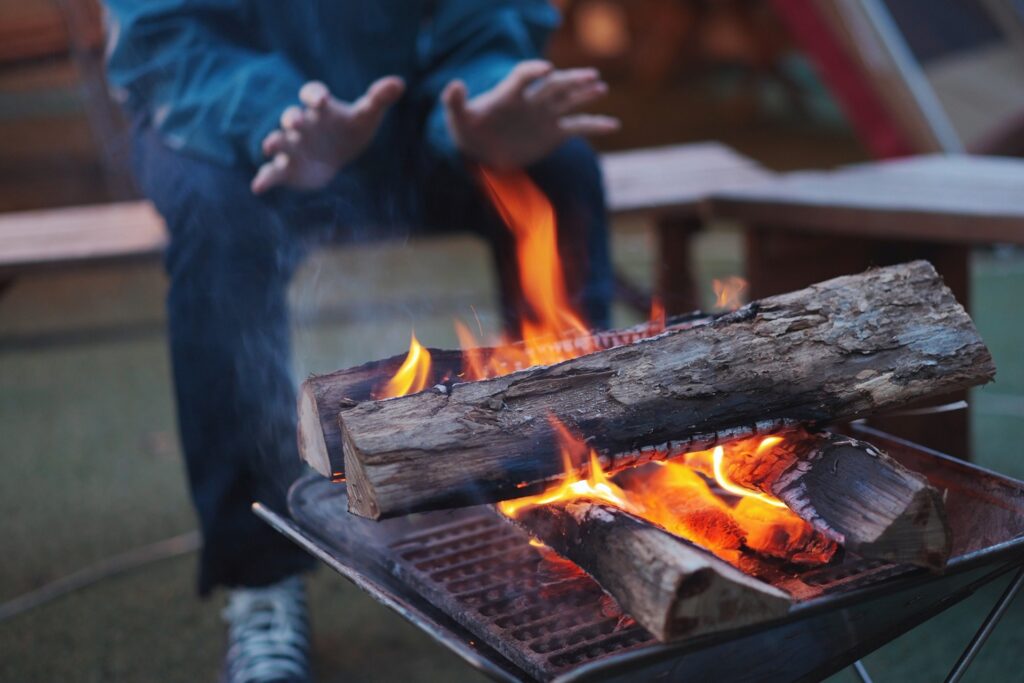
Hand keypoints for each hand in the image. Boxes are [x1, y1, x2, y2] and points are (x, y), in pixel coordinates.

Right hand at [251, 76, 404, 194]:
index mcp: (319, 108)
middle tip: (294, 122)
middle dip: (292, 119)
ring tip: (270, 145)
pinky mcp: (286, 167)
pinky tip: (258, 187)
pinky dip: (264, 179)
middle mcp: (302, 124)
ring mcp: (292, 146)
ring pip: (279, 141)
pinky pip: (272, 172)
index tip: (321, 101)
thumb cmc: (350, 128)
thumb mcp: (367, 115)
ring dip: (274, 142)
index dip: (316, 96)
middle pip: (292, 117)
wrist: (337, 152)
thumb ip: (379, 99)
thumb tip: (398, 83)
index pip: (313, 94)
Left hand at [442, 60, 618, 170]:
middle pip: (554, 86)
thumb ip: (455, 101)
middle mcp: (532, 101)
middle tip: (590, 75)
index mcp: (510, 95)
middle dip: (571, 80)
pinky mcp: (554, 134)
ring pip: (569, 101)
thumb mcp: (457, 117)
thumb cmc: (468, 129)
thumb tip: (454, 85)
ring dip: (585, 94)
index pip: (524, 77)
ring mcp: (545, 116)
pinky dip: (595, 125)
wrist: (481, 149)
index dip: (533, 72)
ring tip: (600, 87)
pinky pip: (578, 127)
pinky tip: (613, 124)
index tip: (545, 69)